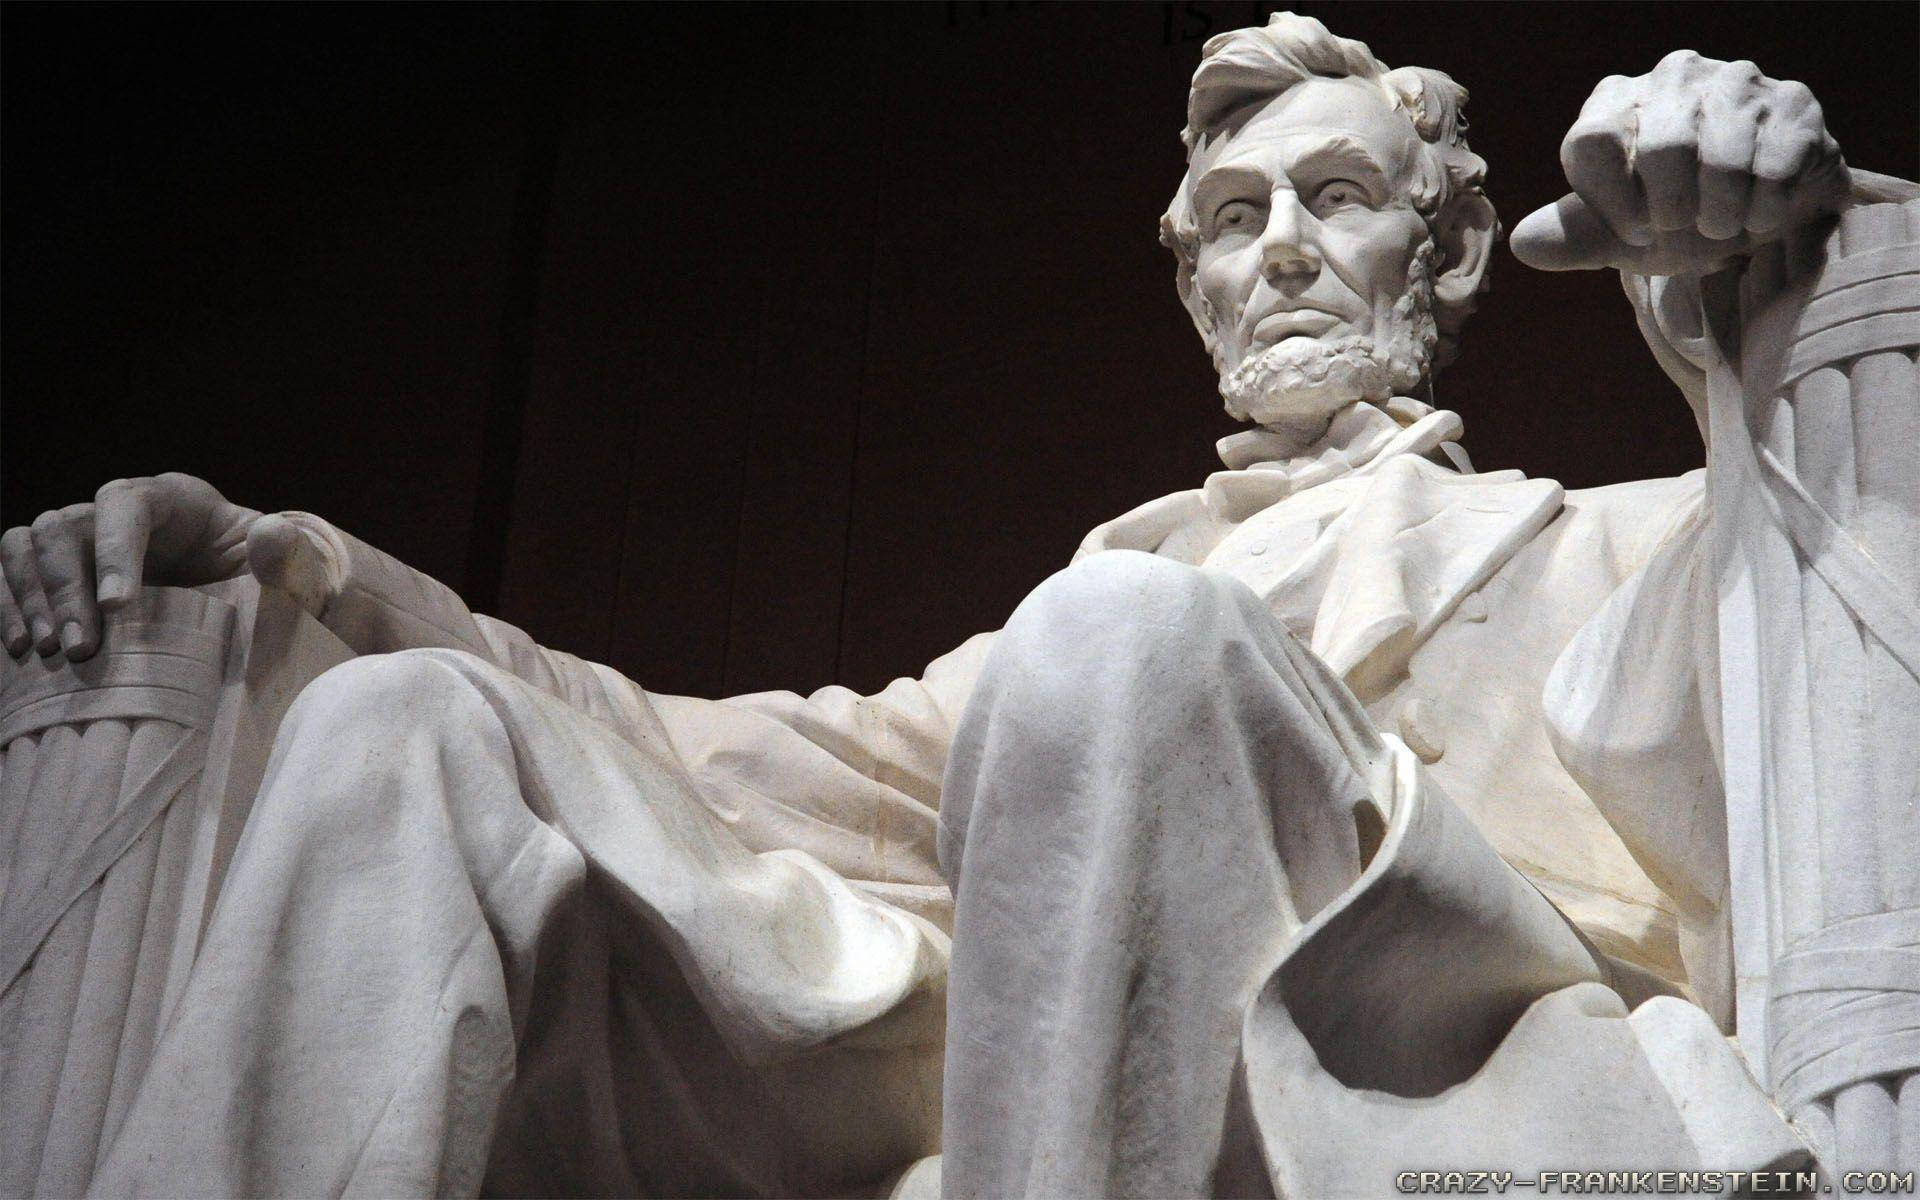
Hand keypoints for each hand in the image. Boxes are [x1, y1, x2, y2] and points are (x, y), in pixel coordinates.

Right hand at [1, 474, 328, 661]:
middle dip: (66, 587)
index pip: (125, 503)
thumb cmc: (284, 581)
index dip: (114, 549)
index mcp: (177, 499)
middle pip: (65, 526)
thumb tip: (268, 536)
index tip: (120, 607)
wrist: (268, 605)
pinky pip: (18, 577)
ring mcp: (90, 544)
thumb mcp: (303, 572)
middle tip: (81, 647)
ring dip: (30, 596)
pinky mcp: (71, 578)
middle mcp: (121, 513)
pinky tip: (23, 651)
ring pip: (29, 545)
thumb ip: (291, 558)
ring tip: (48, 650)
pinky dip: (12, 606)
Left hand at [1511, 51, 1848, 276]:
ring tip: (1721, 224)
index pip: (1592, 142)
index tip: (1635, 231)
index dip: (1612, 201)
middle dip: (1673, 210)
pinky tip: (1761, 214)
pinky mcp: (1792, 101)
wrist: (1753, 215)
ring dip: (1721, 215)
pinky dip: (1764, 209)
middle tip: (1683, 227)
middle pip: (1663, 147)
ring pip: (1724, 158)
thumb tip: (1523, 244)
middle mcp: (1673, 77)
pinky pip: (1775, 165)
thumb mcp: (1616, 236)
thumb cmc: (1673, 218)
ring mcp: (1736, 82)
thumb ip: (1571, 237)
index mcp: (1615, 102)